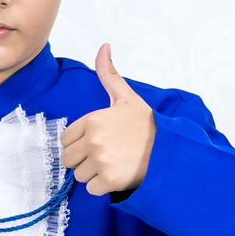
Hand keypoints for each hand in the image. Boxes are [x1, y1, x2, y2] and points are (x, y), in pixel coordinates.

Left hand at [60, 43, 155, 196]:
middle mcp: (94, 139)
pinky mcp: (109, 180)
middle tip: (105, 156)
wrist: (168, 151)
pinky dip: (102, 187)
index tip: (98, 142)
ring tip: (113, 164)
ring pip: (79, 175)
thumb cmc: (146, 126)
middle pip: (68, 159)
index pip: (65, 140)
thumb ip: (108, 75)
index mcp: (93, 119)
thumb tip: (104, 46)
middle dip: (83, 160)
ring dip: (93, 174)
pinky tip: (117, 175)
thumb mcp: (126, 98)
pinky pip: (90, 189)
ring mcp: (101, 160)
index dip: (80, 143)